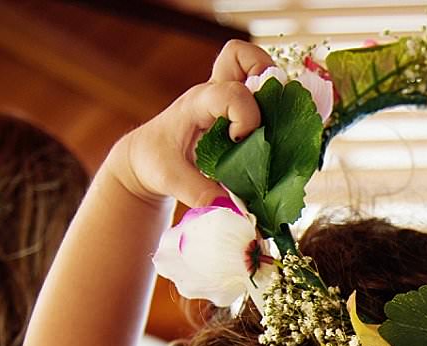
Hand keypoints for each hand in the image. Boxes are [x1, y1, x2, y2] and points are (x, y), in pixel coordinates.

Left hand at [114, 40, 275, 206]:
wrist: (146, 156)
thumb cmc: (155, 163)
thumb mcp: (169, 179)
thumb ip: (199, 193)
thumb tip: (232, 211)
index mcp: (198, 104)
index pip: (231, 92)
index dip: (245, 115)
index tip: (238, 140)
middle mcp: (214, 92)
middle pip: (244, 54)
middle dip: (266, 76)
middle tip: (272, 112)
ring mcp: (226, 97)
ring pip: (256, 65)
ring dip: (275, 89)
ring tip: (280, 120)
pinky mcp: (235, 108)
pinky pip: (260, 90)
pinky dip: (276, 105)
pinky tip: (279, 132)